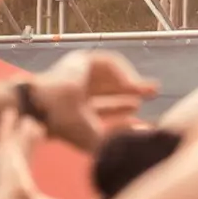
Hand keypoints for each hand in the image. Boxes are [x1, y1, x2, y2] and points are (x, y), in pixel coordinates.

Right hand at [0, 112, 62, 198]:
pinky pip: (5, 135)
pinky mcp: (2, 155)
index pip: (27, 157)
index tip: (39, 133)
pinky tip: (10, 112)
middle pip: (19, 146)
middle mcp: (11, 169)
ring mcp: (6, 162)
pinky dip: (7, 124)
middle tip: (30, 120)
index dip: (32, 145)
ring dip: (16, 127)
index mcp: (20, 179)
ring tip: (21, 115)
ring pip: (12, 139)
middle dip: (24, 134)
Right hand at [32, 49, 159, 151]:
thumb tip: (145, 133)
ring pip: (109, 76)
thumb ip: (120, 138)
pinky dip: (122, 73)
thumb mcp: (97, 138)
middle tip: (153, 92)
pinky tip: (131, 84)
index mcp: (74, 111)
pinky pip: (108, 63)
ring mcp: (75, 75)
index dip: (122, 109)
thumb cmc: (65, 128)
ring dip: (129, 81)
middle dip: (131, 91)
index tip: (141, 113)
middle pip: (108, 89)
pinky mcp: (80, 60)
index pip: (102, 108)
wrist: (44, 109)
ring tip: (148, 88)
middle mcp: (74, 91)